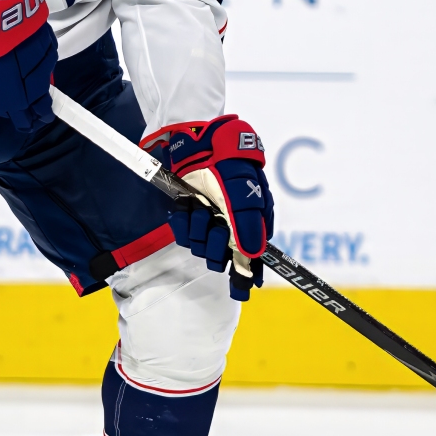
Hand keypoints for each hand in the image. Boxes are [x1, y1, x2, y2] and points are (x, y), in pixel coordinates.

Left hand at [162, 115, 274, 299]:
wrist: (201, 143)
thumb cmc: (230, 167)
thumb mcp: (244, 195)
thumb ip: (248, 226)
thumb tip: (252, 255)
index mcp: (253, 225)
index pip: (251, 260)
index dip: (246, 275)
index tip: (242, 291)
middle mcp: (232, 228)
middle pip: (222, 258)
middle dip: (214, 245)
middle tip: (214, 226)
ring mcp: (211, 222)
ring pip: (201, 248)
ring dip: (197, 230)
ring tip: (199, 209)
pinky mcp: (191, 217)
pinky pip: (184, 236)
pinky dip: (183, 224)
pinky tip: (185, 209)